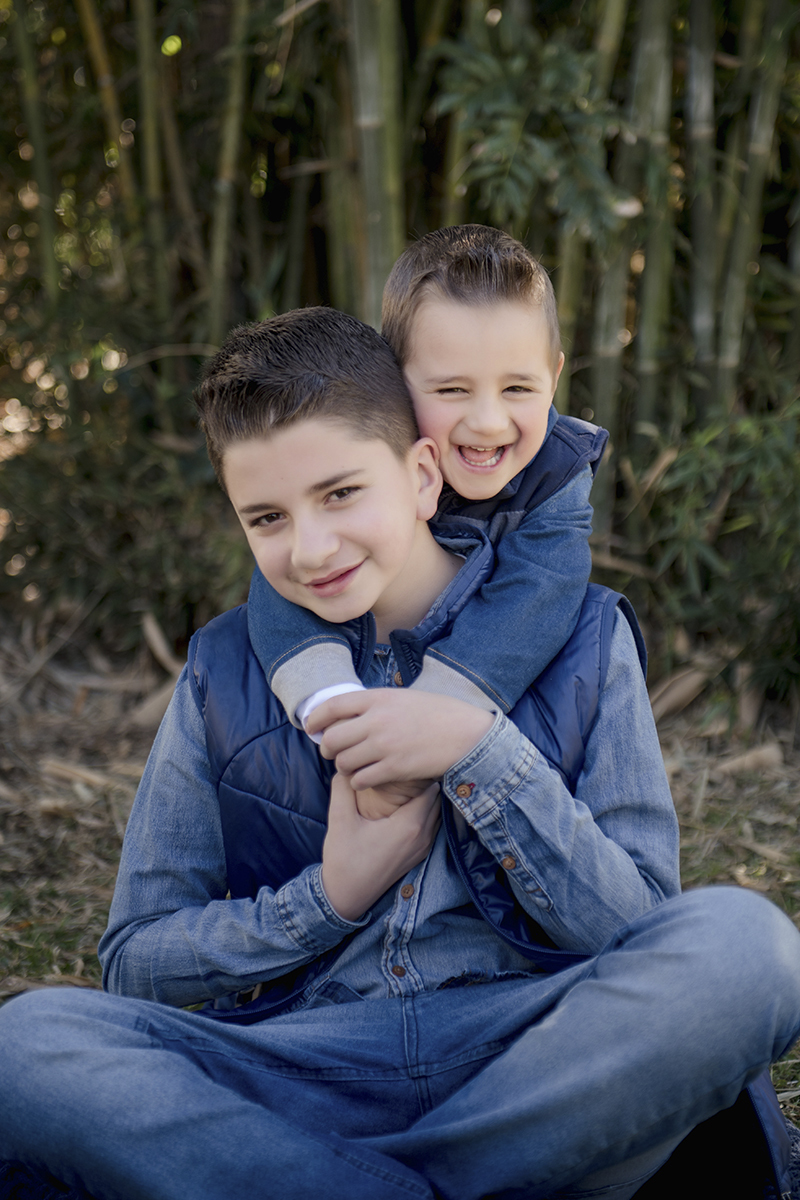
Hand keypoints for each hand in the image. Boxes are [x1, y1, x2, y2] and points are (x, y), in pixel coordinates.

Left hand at [307, 688, 494, 789]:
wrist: (467, 734)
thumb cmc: (440, 713)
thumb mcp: (404, 697)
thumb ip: (377, 704)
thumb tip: (352, 713)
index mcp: (378, 698)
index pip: (332, 706)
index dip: (316, 718)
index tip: (311, 727)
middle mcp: (376, 721)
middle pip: (333, 738)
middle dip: (327, 748)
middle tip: (331, 752)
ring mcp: (384, 746)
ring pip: (343, 762)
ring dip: (343, 766)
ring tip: (351, 767)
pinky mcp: (394, 768)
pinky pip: (361, 779)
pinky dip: (358, 781)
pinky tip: (364, 779)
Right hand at [321, 773, 440, 920]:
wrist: (346, 896)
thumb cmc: (344, 859)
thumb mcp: (339, 819)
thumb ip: (343, 788)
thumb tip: (347, 767)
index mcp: (409, 825)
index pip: (429, 787)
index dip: (418, 771)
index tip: (405, 759)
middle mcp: (423, 836)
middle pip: (436, 798)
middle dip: (423, 781)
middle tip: (405, 766)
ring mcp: (423, 847)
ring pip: (435, 812)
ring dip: (426, 797)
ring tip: (406, 782)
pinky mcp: (419, 854)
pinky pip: (431, 825)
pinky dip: (424, 811)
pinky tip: (406, 804)